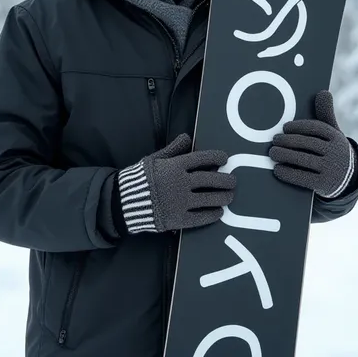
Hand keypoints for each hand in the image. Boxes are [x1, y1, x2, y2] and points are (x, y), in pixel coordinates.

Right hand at [116, 133, 236, 233]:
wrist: (124, 201)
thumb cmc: (140, 177)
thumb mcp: (155, 159)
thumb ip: (173, 149)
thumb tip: (187, 137)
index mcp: (175, 166)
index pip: (202, 159)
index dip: (216, 157)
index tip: (225, 159)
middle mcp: (181, 182)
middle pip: (210, 180)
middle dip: (225, 180)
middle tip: (233, 181)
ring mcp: (180, 202)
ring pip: (209, 199)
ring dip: (223, 197)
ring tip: (230, 197)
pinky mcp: (178, 219)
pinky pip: (200, 217)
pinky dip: (212, 215)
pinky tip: (219, 213)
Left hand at [269, 90, 355, 198]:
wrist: (347, 179)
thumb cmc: (331, 149)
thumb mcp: (332, 133)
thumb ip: (325, 114)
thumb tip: (323, 91)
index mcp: (336, 137)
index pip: (317, 128)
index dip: (299, 127)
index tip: (285, 127)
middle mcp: (336, 152)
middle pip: (308, 144)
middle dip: (289, 141)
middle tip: (274, 140)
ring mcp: (331, 169)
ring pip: (304, 160)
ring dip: (285, 155)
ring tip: (272, 153)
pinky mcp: (324, 184)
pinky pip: (303, 177)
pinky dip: (288, 173)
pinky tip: (277, 169)